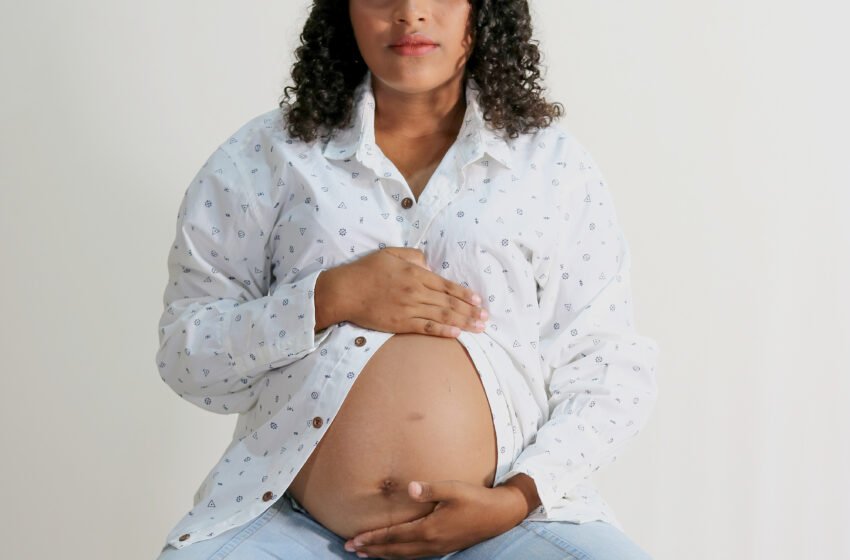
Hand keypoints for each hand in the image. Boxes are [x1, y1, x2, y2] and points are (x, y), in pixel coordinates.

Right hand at [335, 247, 488, 337]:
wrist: (345, 291)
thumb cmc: (366, 271)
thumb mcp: (390, 254)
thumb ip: (412, 256)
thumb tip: (428, 264)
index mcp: (414, 273)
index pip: (446, 285)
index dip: (465, 294)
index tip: (479, 300)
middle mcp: (415, 291)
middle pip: (449, 303)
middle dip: (471, 311)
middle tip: (486, 318)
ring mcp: (408, 308)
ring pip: (441, 316)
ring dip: (463, 322)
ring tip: (479, 328)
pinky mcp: (399, 323)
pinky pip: (425, 328)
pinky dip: (442, 331)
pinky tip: (456, 334)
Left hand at [342, 479, 525, 558]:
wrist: (499, 515)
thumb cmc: (475, 499)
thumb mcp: (454, 489)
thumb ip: (431, 489)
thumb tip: (411, 487)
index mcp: (429, 529)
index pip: (394, 536)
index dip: (373, 538)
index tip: (354, 539)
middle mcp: (431, 543)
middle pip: (394, 550)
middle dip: (372, 549)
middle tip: (350, 549)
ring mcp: (437, 548)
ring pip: (404, 555)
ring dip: (383, 554)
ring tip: (365, 554)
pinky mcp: (444, 548)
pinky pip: (415, 555)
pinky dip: (399, 555)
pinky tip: (395, 552)